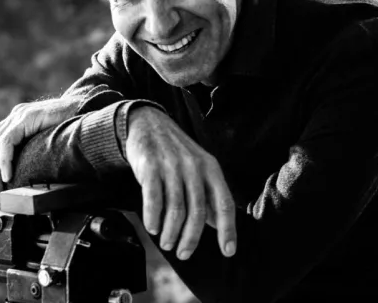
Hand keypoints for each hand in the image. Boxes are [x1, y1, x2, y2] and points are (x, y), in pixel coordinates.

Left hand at [0, 97, 80, 198]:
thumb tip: (28, 168)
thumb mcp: (47, 137)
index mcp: (18, 119)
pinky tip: (6, 175)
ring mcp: (20, 115)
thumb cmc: (72, 124)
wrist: (86, 107)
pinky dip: (4, 160)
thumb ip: (35, 145)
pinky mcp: (27, 117)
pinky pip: (8, 141)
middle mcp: (16, 115)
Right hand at [125, 106, 236, 259]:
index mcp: (211, 167)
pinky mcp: (150, 166)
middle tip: (184, 254)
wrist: (149, 123)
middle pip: (197, 213)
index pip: (224, 203)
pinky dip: (153, 218)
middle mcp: (194, 166)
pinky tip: (152, 227)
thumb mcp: (198, 165)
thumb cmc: (176, 150)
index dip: (228, 229)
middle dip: (191, 239)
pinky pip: (153, 200)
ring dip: (171, 233)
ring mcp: (172, 166)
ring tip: (167, 243)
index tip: (228, 252)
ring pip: (175, 210)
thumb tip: (217, 223)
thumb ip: (208, 192)